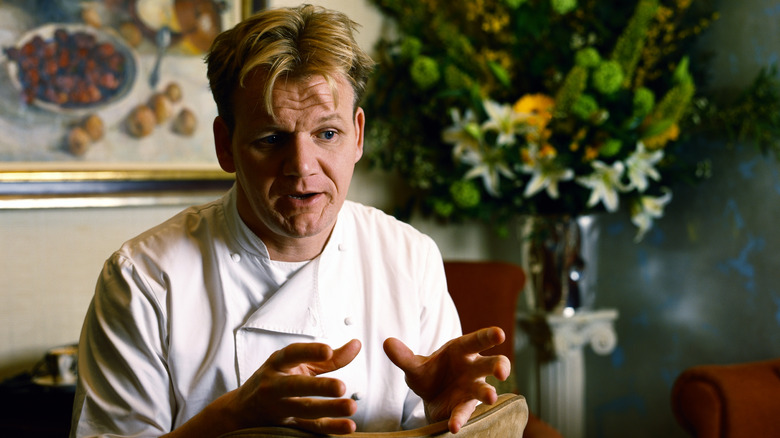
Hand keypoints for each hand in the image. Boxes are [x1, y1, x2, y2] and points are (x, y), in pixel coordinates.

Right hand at [230, 339, 361, 434]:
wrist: (242, 409)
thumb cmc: (277, 379)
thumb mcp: (297, 364)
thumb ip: (328, 358)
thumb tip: (356, 345)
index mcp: (277, 364)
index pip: (292, 354)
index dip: (309, 352)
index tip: (328, 350)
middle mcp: (274, 385)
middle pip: (296, 386)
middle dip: (318, 387)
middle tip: (341, 387)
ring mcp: (279, 407)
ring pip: (303, 409)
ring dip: (328, 409)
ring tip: (351, 406)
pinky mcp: (286, 425)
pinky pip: (310, 428)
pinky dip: (331, 427)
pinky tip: (348, 425)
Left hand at [383, 327, 509, 433]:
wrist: (429, 397)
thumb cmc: (429, 373)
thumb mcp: (414, 366)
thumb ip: (403, 356)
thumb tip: (387, 343)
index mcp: (462, 350)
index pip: (477, 340)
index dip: (489, 336)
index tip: (500, 334)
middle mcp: (473, 368)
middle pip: (491, 364)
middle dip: (500, 366)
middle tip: (501, 370)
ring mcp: (472, 388)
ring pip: (485, 389)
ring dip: (488, 393)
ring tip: (490, 397)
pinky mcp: (465, 406)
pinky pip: (464, 412)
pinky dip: (459, 418)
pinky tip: (454, 426)